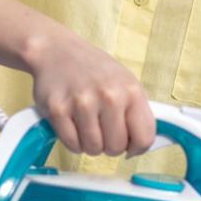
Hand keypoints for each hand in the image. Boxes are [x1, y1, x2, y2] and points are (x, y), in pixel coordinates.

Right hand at [23, 31, 156, 157]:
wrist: (56, 50)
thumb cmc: (94, 69)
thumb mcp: (125, 82)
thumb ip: (137, 111)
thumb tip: (142, 143)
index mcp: (131, 90)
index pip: (144, 137)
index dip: (137, 148)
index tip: (129, 147)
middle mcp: (109, 96)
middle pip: (116, 147)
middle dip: (110, 145)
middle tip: (103, 131)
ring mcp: (82, 103)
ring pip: (93, 149)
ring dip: (90, 144)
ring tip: (87, 126)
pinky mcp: (58, 110)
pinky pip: (72, 144)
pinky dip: (73, 141)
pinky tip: (73, 125)